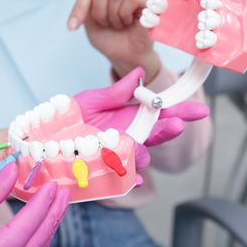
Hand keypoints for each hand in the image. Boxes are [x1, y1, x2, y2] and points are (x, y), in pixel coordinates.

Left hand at [67, 0, 159, 82]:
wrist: (124, 56)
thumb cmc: (108, 37)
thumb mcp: (88, 19)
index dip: (79, 6)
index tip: (73, 26)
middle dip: (99, 12)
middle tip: (107, 23)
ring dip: (114, 15)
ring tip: (120, 23)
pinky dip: (125, 14)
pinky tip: (129, 21)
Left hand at [73, 67, 209, 169]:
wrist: (47, 136)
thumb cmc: (71, 116)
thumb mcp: (94, 99)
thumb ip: (117, 90)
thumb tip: (140, 72)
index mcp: (130, 116)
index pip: (160, 113)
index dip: (179, 110)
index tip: (199, 108)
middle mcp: (130, 135)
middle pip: (158, 133)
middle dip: (170, 128)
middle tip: (178, 123)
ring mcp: (120, 153)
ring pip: (143, 155)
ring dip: (144, 149)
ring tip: (133, 144)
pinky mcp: (108, 168)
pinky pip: (123, 175)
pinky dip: (129, 173)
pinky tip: (133, 173)